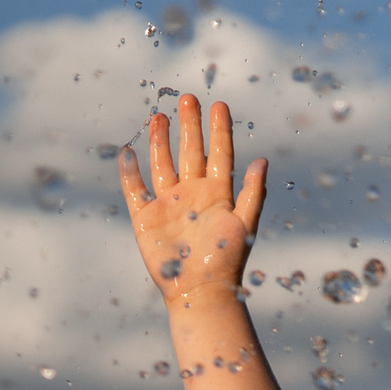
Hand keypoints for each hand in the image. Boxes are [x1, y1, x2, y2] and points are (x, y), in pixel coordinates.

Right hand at [119, 94, 266, 300]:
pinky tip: (128, 152)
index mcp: (217, 194)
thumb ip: (252, 193)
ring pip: (162, 164)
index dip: (219, 130)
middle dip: (190, 125)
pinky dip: (129, 171)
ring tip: (160, 116)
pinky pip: (134, 189)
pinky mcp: (145, 218)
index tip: (218, 104)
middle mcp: (192, 195)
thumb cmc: (225, 262)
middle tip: (188, 98)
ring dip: (161, 141)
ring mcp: (168, 204)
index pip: (219, 154)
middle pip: (190, 152)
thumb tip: (263, 161)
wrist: (200, 291)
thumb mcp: (245, 225)